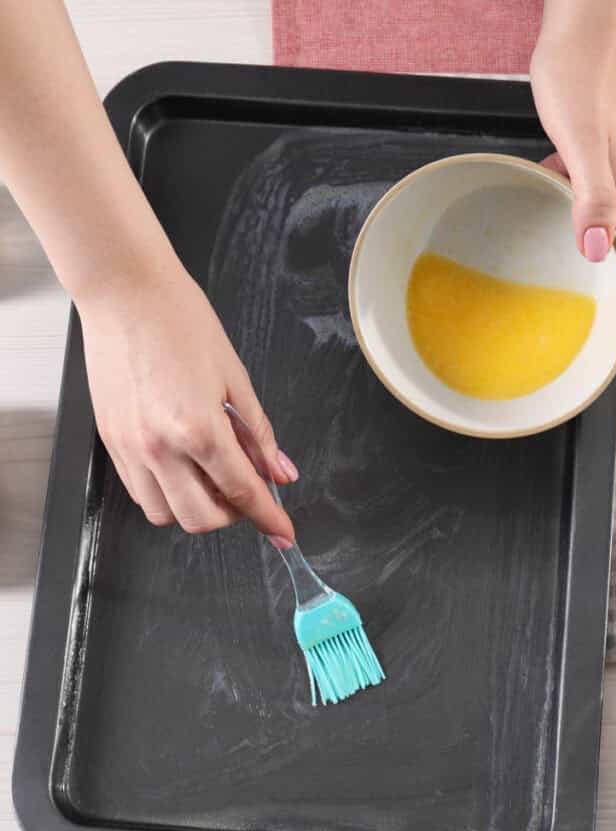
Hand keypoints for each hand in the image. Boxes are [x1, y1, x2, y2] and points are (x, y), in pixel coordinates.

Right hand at [78, 266, 296, 543]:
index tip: (284, 533)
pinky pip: (139, 491)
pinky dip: (167, 492)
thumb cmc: (182, 322)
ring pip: (165, 514)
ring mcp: (129, 448)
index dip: (268, 518)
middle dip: (233, 514)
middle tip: (248, 490)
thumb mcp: (236, 378)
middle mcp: (159, 448)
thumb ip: (259, 434)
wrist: (125, 291)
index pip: (243, 492)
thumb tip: (280, 472)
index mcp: (199, 429)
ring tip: (213, 475)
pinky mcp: (109, 441)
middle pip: (202, 518)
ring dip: (196, 507)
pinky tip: (184, 465)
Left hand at [531, 8, 615, 293]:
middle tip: (591, 306)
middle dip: (613, 276)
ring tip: (564, 264)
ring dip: (591, 241)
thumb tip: (593, 249)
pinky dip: (575, 207)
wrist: (583, 20)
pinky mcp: (599, 142)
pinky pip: (591, 189)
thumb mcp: (579, 139)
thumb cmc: (577, 74)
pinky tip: (550, 196)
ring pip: (608, 215)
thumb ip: (590, 193)